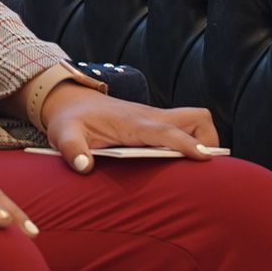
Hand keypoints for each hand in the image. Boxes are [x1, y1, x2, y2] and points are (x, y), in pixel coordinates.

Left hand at [39, 83, 218, 172]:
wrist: (69, 100)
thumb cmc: (69, 119)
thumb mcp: (62, 134)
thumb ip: (71, 148)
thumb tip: (84, 165)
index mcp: (132, 122)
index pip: (166, 131)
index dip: (186, 144)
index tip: (205, 158)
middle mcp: (150, 117)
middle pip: (196, 118)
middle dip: (209, 140)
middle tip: (203, 169)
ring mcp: (156, 119)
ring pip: (195, 121)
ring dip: (203, 141)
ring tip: (196, 170)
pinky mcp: (156, 124)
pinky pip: (186, 129)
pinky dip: (193, 143)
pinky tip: (182, 165)